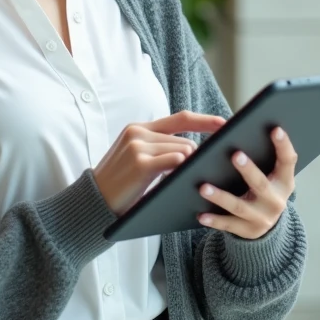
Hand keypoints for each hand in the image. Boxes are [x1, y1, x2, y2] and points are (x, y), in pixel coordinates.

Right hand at [94, 111, 226, 214]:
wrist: (94, 201)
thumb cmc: (120, 184)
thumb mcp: (137, 158)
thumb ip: (159, 148)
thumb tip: (193, 149)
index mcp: (138, 128)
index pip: (181, 118)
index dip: (205, 120)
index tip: (224, 123)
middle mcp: (138, 132)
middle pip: (185, 140)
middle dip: (193, 159)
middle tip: (194, 173)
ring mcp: (138, 145)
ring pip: (183, 151)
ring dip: (184, 168)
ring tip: (172, 183)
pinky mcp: (141, 162)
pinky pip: (175, 161)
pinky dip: (180, 170)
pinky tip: (173, 181)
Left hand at [196, 126, 297, 239]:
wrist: (268, 225)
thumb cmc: (265, 188)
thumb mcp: (271, 175)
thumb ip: (264, 156)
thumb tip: (244, 127)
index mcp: (284, 182)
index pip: (288, 161)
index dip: (283, 145)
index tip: (275, 129)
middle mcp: (276, 201)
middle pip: (261, 184)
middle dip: (248, 170)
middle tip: (235, 154)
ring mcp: (262, 218)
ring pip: (239, 206)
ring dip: (221, 197)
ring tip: (203, 186)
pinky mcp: (247, 231)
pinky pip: (228, 225)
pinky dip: (214, 220)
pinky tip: (201, 214)